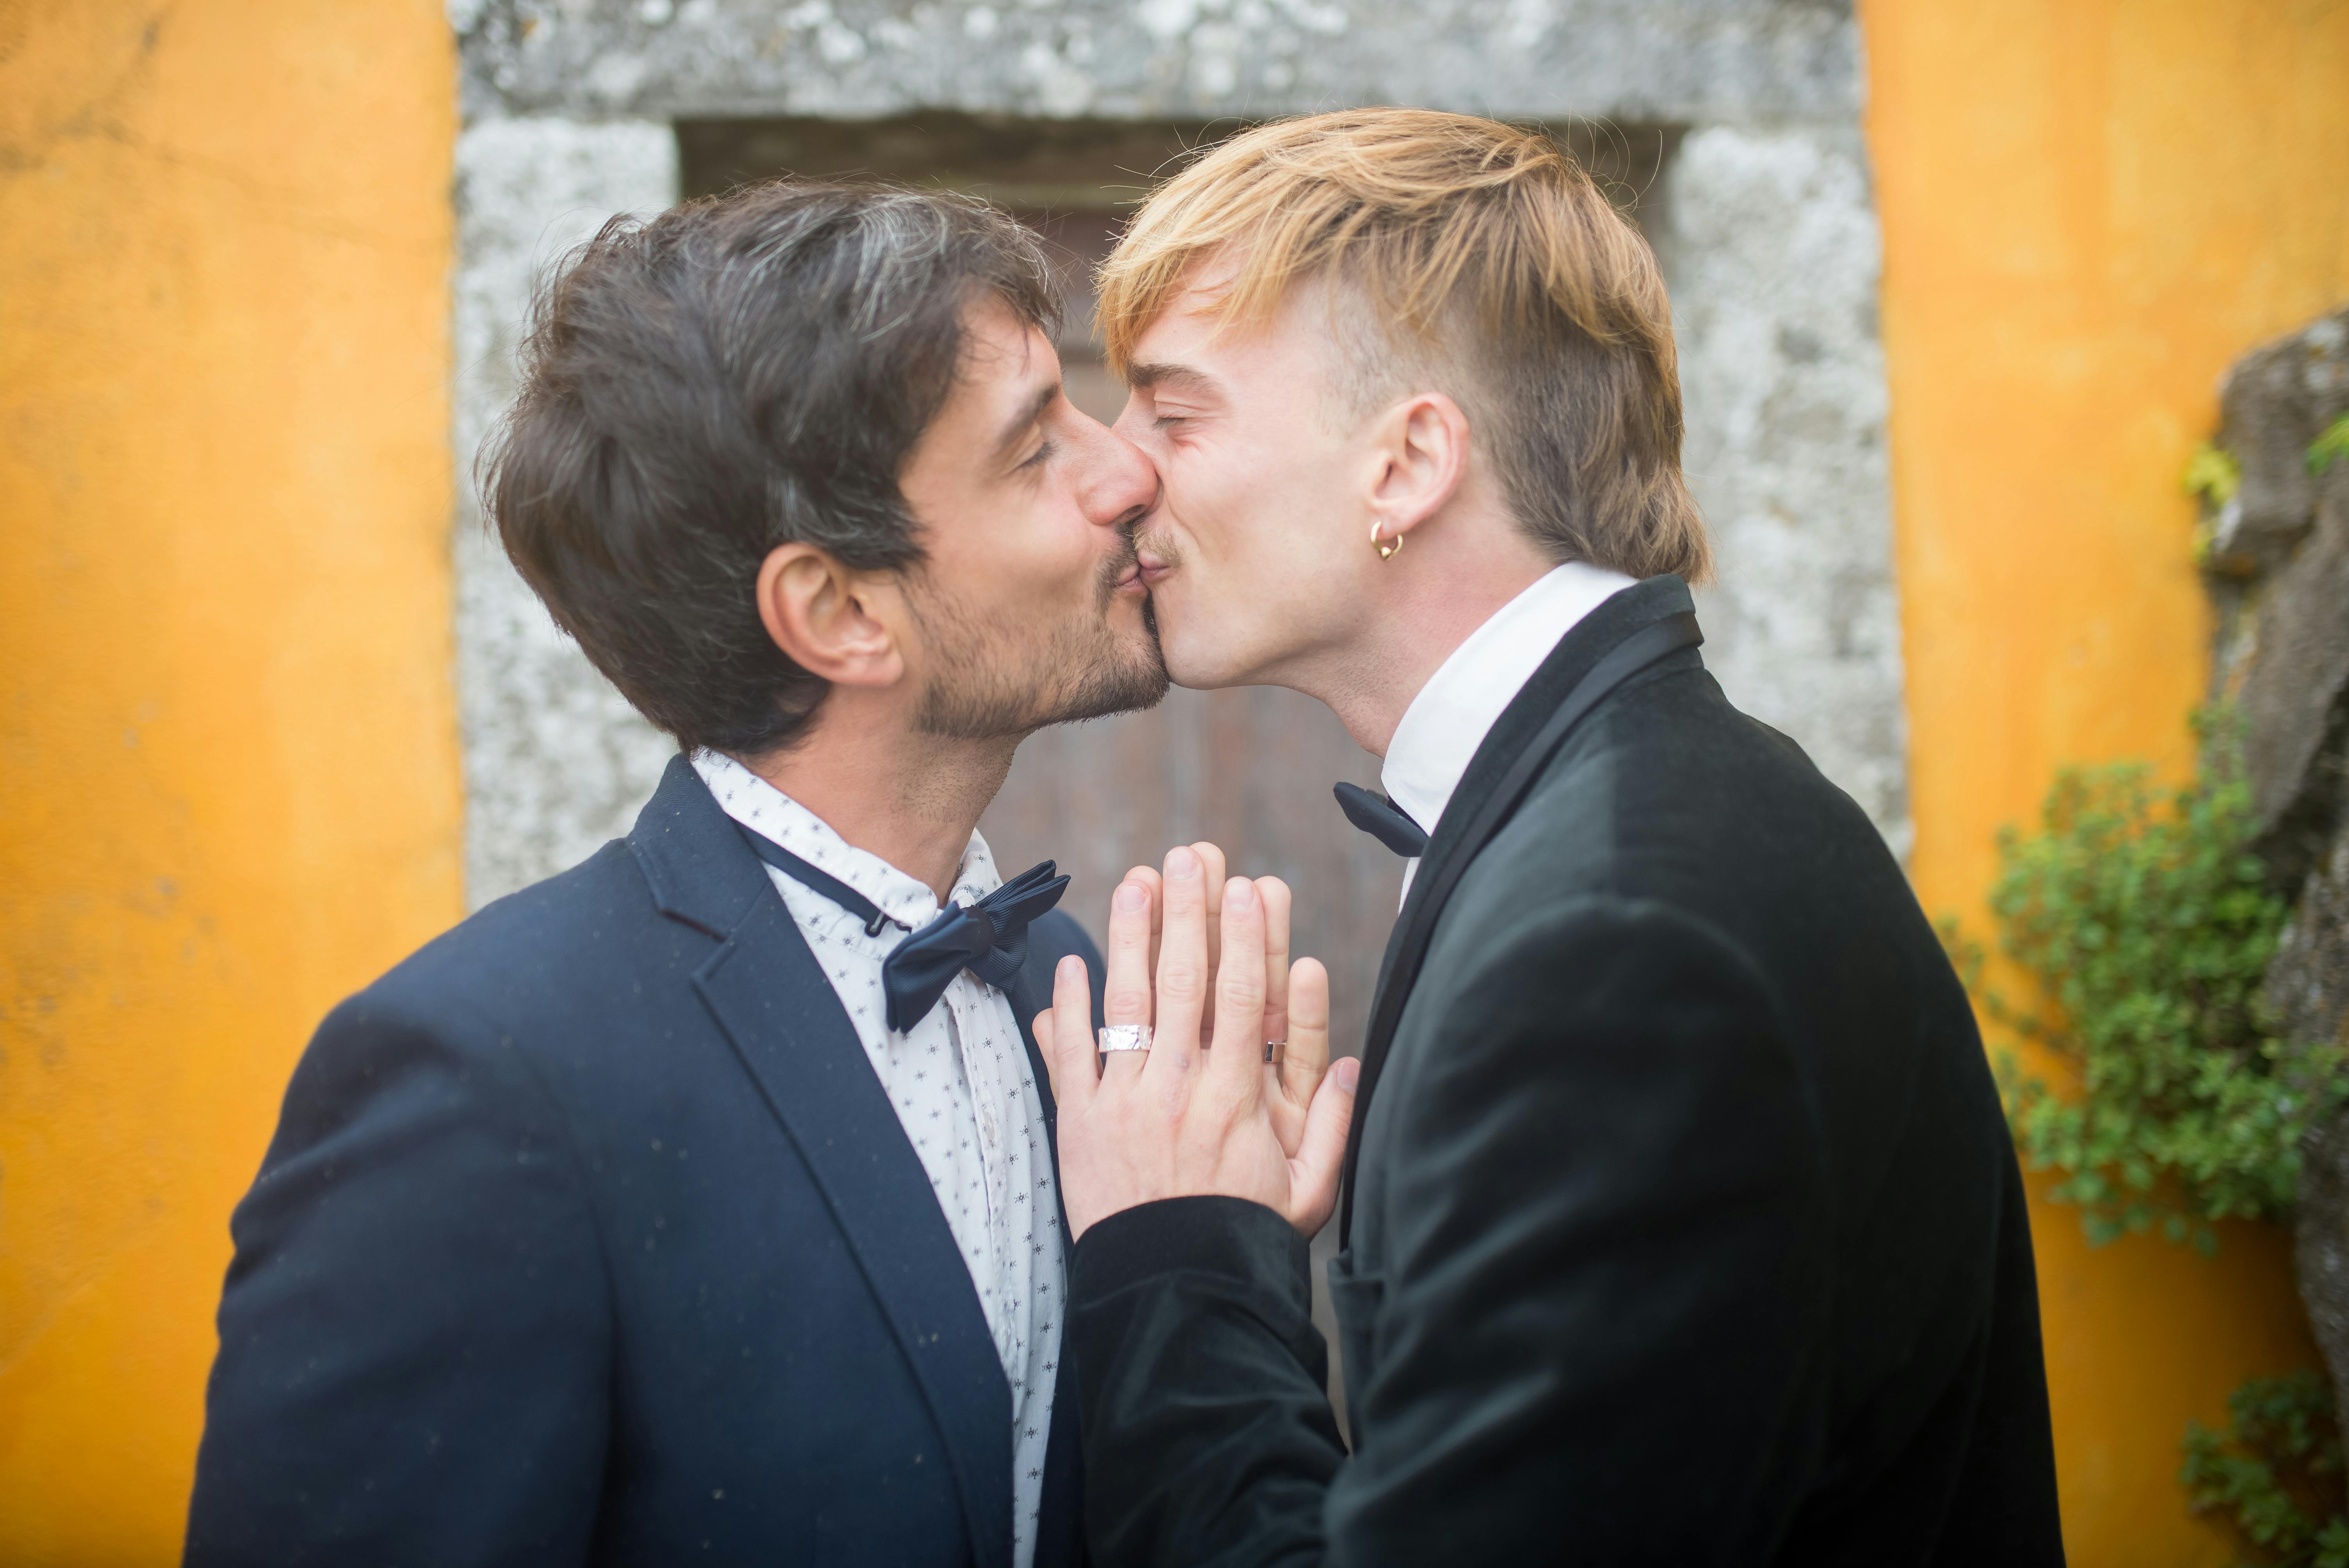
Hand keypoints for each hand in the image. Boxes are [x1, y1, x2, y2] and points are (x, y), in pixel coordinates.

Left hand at [1038, 845, 1358, 1240]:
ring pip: (1128, 1002)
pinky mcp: (1081, 1123)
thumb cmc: (1243, 1240)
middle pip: (1186, 982)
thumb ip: (1333, 1127)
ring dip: (1131, 936)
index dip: (1247, 938)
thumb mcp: (1309, 1194)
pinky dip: (1071, 1007)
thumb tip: (1354, 1065)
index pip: (1244, 999)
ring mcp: (1127, 1101)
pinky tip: (1072, 964)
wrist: (1175, 1293)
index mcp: (1238, 1098)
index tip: (1250, 888)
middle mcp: (1181, 1087)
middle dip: (1190, 914)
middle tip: (1191, 857)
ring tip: (1135, 882)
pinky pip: (1074, 1054)